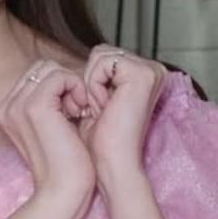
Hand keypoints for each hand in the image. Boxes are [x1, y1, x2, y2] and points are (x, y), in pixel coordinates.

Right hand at [0, 57, 95, 218]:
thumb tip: (68, 83)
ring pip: (50, 68)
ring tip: (79, 112)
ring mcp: (18, 105)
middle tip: (78, 111)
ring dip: (71, 85)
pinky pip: (60, 75)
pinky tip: (82, 111)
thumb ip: (51, 105)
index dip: (59, 87)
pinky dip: (77, 87)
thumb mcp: (53, 129)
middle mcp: (7, 106)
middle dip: (64, 82)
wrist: (63, 192)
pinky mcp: (35, 107)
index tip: (73, 112)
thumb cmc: (65, 166)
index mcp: (7, 112)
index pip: (36, 76)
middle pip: (41, 67)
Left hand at [80, 45, 166, 190]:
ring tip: (101, 110)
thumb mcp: (95, 100)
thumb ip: (92, 78)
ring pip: (100, 56)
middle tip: (97, 111)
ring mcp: (151, 70)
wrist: (111, 164)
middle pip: (101, 53)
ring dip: (91, 85)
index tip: (94, 110)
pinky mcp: (143, 74)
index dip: (89, 82)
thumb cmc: (102, 141)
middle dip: (90, 82)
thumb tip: (64, 63)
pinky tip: (104, 108)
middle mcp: (153, 69)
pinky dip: (94, 85)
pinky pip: (102, 63)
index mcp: (144, 74)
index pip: (103, 58)